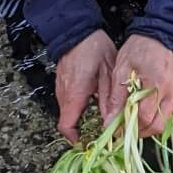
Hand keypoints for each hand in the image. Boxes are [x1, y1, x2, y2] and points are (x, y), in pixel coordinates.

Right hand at [55, 29, 116, 143]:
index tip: (88, 142)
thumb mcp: (108, 73)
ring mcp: (61, 89)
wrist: (77, 29)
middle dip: (84, 128)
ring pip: (70, 111)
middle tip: (104, 127)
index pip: (66, 126)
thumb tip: (111, 122)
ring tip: (102, 111)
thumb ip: (109, 99)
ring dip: (83, 116)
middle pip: (69, 121)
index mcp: (74, 95)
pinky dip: (80, 105)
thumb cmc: (93, 48)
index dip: (75, 139)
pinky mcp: (62, 83)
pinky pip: (70, 100)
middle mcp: (63, 94)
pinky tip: (94, 97)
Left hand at [104, 34, 172, 137]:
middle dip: (140, 130)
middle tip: (126, 126)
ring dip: (149, 123)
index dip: (128, 127)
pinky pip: (171, 112)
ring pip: (165, 121)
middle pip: (156, 125)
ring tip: (135, 115)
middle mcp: (172, 91)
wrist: (164, 34)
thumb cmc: (141, 48)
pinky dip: (158, 114)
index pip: (143, 118)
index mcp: (155, 84)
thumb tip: (109, 122)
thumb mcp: (122, 68)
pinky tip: (148, 105)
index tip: (116, 128)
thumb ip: (116, 97)